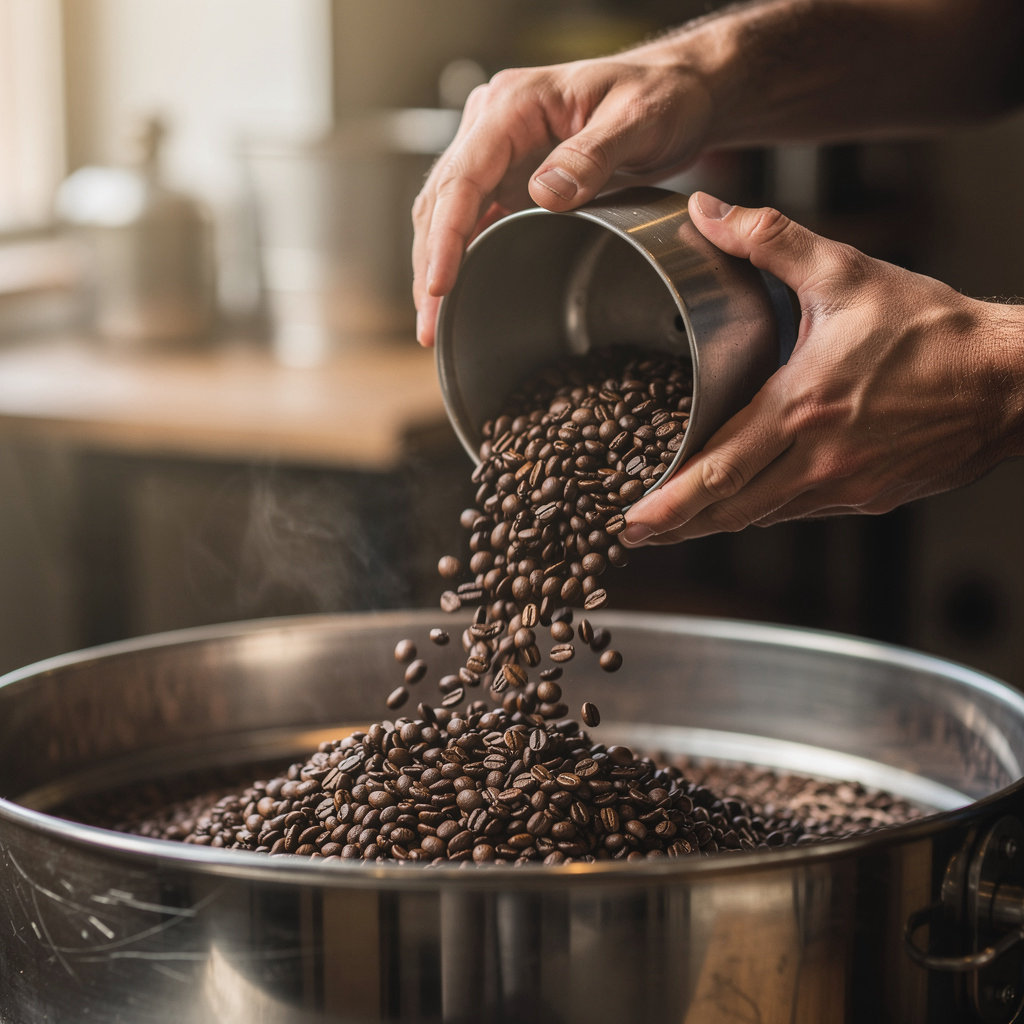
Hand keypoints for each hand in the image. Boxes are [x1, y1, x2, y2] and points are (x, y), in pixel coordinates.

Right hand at [411, 42, 715, 345]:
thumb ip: (591, 156)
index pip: (464, 177)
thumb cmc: (662, 95)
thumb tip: (543, 195)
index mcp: (514, 105)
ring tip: (433, 324)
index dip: (446, 236)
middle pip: (442, 200)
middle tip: (429, 327)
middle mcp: (495, 125)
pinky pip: (473, 219)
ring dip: (436, 267)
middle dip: (429, 266)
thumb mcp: (638, 119)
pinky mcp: (511, 176)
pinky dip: (461, 257)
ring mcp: (499, 152)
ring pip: (447, 213)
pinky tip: (457, 294)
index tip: (439, 285)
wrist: (680, 91)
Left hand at [621, 192, 1023, 544]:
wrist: (1011, 379)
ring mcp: (844, 486)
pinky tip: (741, 506)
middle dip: (676, 526)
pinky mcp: (867, 498)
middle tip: (632, 535)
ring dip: (714, 525)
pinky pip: (800, 513)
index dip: (669, 499)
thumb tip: (707, 211)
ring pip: (763, 517)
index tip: (630, 516)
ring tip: (673, 527)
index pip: (718, 468)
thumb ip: (768, 240)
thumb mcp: (845, 272)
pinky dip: (762, 513)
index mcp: (801, 407)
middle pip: (730, 509)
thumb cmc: (933, 329)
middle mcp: (818, 458)